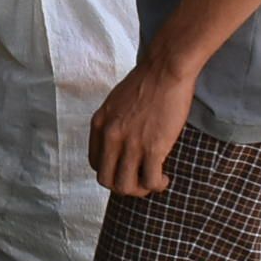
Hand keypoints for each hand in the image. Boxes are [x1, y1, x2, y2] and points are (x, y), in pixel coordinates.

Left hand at [86, 49, 196, 197]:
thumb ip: (114, 122)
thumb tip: (122, 142)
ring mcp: (130, 143)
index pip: (95, 163)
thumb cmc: (147, 82)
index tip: (127, 169)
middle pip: (106, 180)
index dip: (111, 172)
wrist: (165, 70)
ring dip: (140, 190)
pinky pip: (149, 181)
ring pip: (125, 186)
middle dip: (123, 187)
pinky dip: (157, 185)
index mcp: (99, 124)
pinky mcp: (153, 148)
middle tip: (140, 182)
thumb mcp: (117, 102)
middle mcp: (110, 136)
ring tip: (154, 182)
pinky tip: (164, 178)